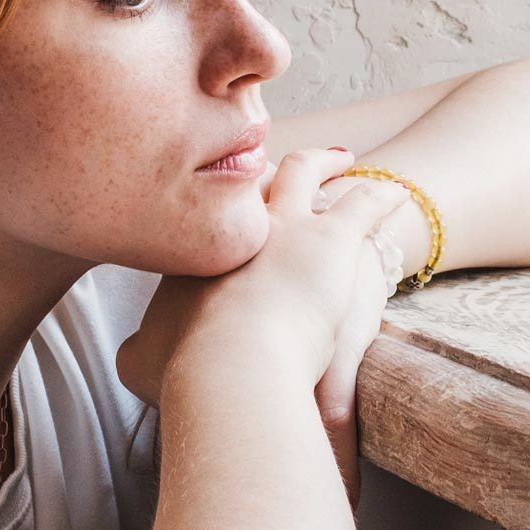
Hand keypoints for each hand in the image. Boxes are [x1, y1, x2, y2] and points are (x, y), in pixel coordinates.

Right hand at [116, 149, 411, 501]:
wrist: (226, 366)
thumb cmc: (183, 369)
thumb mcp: (140, 360)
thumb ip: (136, 351)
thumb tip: (132, 353)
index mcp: (196, 250)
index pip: (209, 213)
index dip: (220, 204)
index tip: (228, 203)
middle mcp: (238, 225)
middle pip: (251, 178)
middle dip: (265, 168)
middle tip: (278, 164)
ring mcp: (286, 225)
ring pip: (306, 172)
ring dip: (325, 163)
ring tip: (341, 160)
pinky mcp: (333, 239)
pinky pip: (364, 205)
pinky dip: (381, 197)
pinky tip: (397, 193)